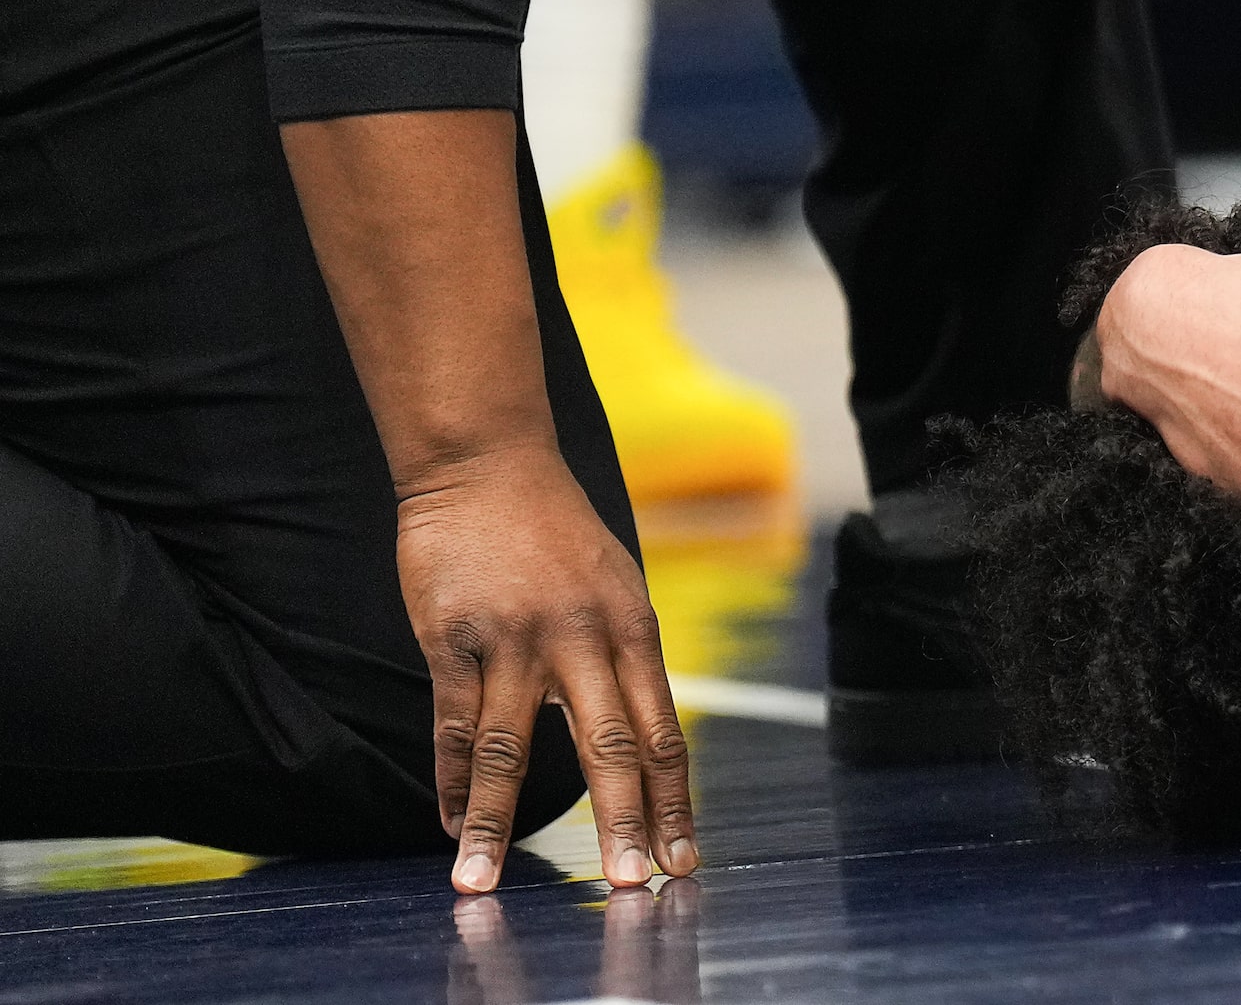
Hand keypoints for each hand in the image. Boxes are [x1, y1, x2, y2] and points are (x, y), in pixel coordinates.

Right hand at [396, 446, 694, 894]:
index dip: (674, 800)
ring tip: (482, 883)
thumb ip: (624, 661)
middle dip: (623, 821)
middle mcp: (583, 636)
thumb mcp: (615, 588)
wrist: (488, 463)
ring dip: (496, 823)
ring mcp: (516, 637)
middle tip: (630, 885)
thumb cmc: (556, 534)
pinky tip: (451, 823)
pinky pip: (454, 723)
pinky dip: (451, 780)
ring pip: (511, 749)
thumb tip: (639, 741)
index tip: (682, 859)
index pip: (664, 730)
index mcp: (634, 627)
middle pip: (611, 745)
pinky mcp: (453, 636)